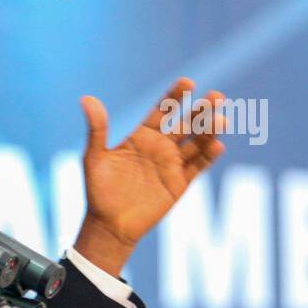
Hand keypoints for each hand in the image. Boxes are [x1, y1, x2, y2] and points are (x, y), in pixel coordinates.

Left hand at [75, 78, 226, 275]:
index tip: (188, 82)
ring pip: (196, 143)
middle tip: (216, 96)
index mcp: (142, 137)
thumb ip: (97, 129)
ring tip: (221, 117)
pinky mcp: (180, 184)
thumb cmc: (98, 190)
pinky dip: (208, 157)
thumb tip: (86, 98)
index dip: (174, 97)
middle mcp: (160, 147)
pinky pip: (197, 167)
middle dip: (201, 110)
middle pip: (185, 124)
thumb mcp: (95, 158)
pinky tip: (217, 145)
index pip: (162, 111)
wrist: (109, 225)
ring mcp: (172, 164)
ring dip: (209, 130)